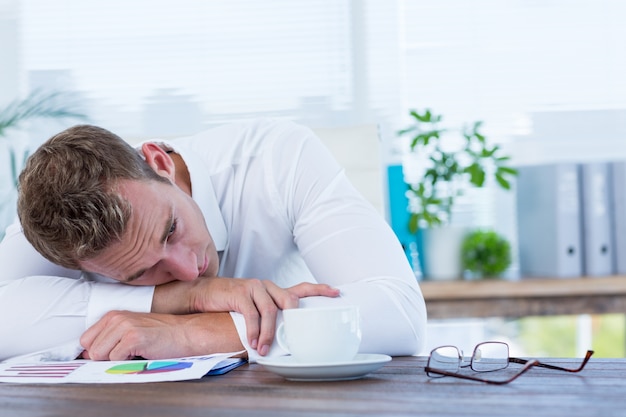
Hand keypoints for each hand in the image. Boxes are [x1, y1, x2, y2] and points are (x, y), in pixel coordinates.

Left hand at [80, 310, 244, 360]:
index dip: (97, 352)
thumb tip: (87, 356)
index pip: (85, 340)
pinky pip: (115, 359)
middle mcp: (116, 318)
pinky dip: (126, 362)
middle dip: (106, 358)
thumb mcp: (130, 332)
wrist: (185, 333)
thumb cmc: (160, 336)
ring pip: (100, 355)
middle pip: (91, 350)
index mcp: (113, 315)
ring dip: (116, 360)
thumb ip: (108, 340)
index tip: (111, 354)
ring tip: (134, 352)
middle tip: (127, 353)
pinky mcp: (133, 337)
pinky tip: (141, 353)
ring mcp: (124, 326)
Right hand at [188, 278, 339, 355]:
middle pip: (290, 300)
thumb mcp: (253, 307)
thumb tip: (283, 336)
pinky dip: (254, 330)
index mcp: (273, 289)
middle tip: (295, 338)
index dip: (320, 289)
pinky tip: (253, 341)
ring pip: (270, 311)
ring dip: (269, 333)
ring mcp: (254, 287)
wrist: (204, 294)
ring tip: (265, 349)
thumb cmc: (230, 303)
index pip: (301, 287)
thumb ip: (268, 316)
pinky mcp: (240, 292)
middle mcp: (267, 286)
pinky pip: (252, 314)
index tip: (337, 292)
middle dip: (294, 321)